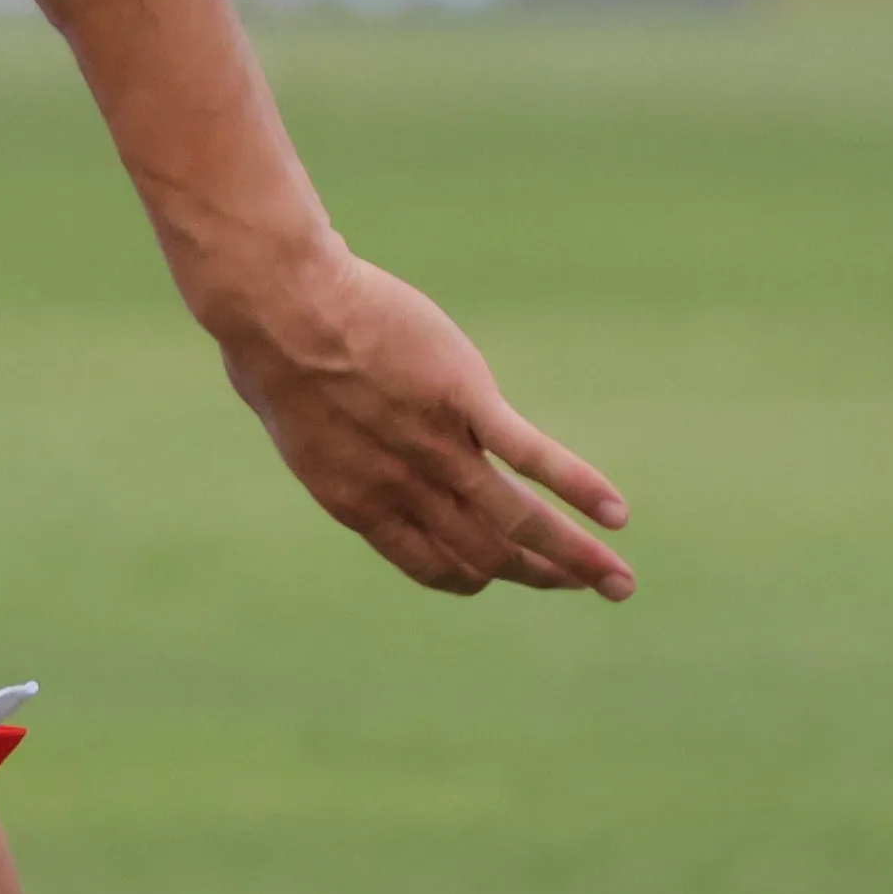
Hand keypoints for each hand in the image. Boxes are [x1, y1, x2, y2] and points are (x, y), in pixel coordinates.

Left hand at [199, 252, 634, 601]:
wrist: (279, 307)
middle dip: (545, 575)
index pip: (436, 566)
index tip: (505, 575)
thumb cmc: (273, 355)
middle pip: (489, 554)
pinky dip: (579, 487)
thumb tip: (346, 444)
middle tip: (593, 586)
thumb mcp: (301, 429)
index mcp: (361, 504)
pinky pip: (530, 455)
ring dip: (575, 556)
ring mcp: (438, 448)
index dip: (479, 576)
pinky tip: (617, 513)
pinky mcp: (464, 400)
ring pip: (519, 521)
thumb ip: (340, 453)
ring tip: (619, 581)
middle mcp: (405, 491)